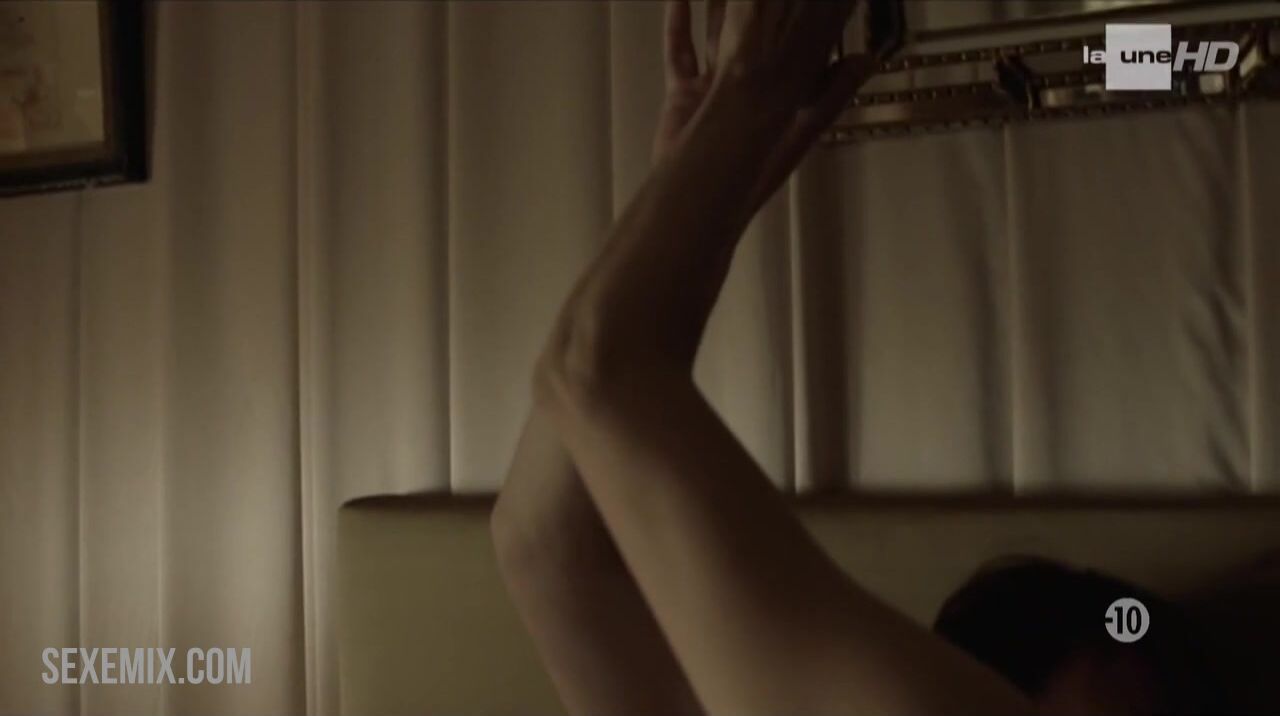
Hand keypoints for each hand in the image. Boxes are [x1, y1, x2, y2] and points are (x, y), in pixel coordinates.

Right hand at [655, 0, 876, 221]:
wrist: (701, 202)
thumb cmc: (754, 175)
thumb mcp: (801, 128)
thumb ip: (831, 93)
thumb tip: (868, 58)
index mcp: (780, 93)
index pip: (796, 43)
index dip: (802, 14)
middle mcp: (748, 86)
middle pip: (753, 31)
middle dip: (756, 4)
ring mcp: (714, 87)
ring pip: (715, 33)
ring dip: (718, 4)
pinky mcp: (683, 92)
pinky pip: (680, 50)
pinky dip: (678, 22)